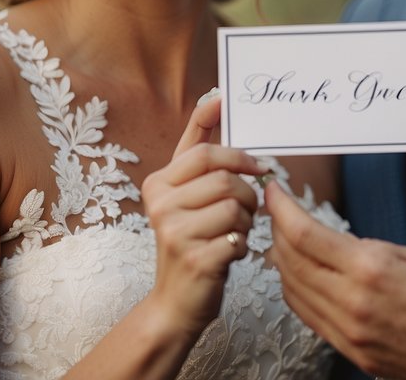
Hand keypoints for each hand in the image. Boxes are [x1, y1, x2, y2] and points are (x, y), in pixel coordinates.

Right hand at [141, 91, 266, 337]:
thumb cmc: (192, 242)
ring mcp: (174, 232)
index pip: (201, 151)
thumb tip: (216, 103)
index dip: (222, 133)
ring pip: (236, 205)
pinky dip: (243, 244)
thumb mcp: (187, 198)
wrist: (176, 302)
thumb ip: (200, 158)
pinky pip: (239, 236)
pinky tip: (229, 253)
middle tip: (245, 208)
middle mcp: (160, 205)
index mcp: (158, 185)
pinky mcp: (195, 258)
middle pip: (225, 177)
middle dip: (247, 192)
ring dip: (247, 221)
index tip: (229, 106)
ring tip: (232, 233)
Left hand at [265, 181, 405, 379]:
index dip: (282, 209)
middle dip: (277, 230)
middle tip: (277, 210)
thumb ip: (375, 251)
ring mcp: (351, 334)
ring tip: (284, 239)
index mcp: (373, 271)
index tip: (274, 191)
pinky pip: (310, 319)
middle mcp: (354, 305)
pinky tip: (301, 275)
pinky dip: (296, 292)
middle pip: (291, 262)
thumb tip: (342, 246)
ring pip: (293, 293)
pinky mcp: (355, 354)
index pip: (306, 235)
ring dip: (282, 262)